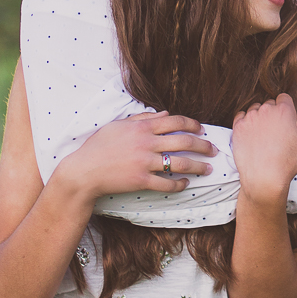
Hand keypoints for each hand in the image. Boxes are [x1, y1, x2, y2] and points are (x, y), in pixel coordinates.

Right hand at [55, 111, 216, 201]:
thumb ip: (142, 119)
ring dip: (197, 166)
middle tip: (214, 150)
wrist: (82, 172)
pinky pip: (165, 183)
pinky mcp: (140, 180)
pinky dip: (178, 184)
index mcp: (142, 128)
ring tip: (208, 169)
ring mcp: (144, 162)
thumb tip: (165, 113)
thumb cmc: (98, 147)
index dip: (192, 124)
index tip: (202, 129)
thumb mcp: (118, 126)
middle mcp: (146, 143)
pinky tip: (185, 184)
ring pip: (179, 163)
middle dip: (203, 145)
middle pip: (183, 141)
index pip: (175, 121)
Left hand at [232, 94, 296, 206]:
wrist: (264, 179)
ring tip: (263, 134)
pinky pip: (241, 116)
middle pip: (270, 103)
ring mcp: (250, 118)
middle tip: (275, 131)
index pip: (284, 98)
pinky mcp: (237, 127)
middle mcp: (266, 110)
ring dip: (259, 117)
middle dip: (273, 113)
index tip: (286, 120)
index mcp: (285, 111)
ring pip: (255, 109)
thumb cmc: (287, 163)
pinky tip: (251, 135)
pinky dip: (246, 122)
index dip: (286, 108)